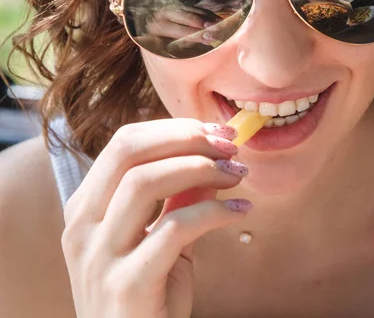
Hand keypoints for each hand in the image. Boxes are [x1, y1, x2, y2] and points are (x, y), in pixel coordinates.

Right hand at [61, 119, 250, 317]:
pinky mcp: (126, 284)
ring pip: (146, 183)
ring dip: (202, 169)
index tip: (217, 133)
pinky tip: (240, 210)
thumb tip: (212, 157)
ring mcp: (99, 256)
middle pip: (129, 152)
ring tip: (237, 175)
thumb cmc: (147, 293)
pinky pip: (175, 229)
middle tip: (229, 147)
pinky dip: (214, 212)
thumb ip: (179, 198)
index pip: (124, 144)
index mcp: (86, 208)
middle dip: (187, 140)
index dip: (175, 130)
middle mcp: (82, 227)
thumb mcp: (161, 238)